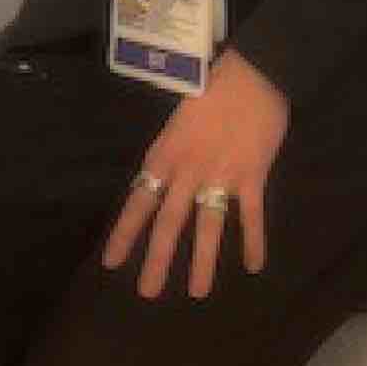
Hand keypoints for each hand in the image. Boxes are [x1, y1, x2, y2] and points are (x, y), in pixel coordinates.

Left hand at [101, 49, 289, 299]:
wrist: (251, 73)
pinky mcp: (252, 176)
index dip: (125, 233)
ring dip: (203, 262)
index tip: (112, 262)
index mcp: (166, 154)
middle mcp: (188, 170)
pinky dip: (253, 241)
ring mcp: (221, 175)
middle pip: (169, 222)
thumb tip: (161, 183)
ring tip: (197, 292)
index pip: (140, 201)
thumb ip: (172, 154)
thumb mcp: (178, 121)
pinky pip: (251, 216)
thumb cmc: (211, 88)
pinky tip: (254, 266)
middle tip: (146, 293)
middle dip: (157, 259)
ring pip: (207, 226)